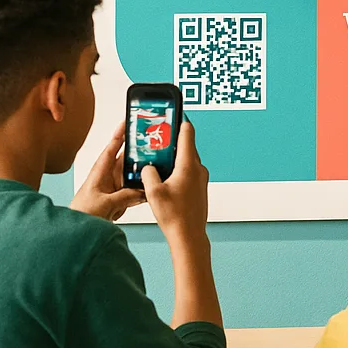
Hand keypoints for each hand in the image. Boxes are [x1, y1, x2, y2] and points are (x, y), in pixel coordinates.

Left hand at [70, 122, 145, 221]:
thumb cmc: (81, 215)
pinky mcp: (117, 200)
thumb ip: (126, 196)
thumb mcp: (105, 204)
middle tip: (152, 148)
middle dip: (138, 155)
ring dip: (141, 177)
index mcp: (99, 173)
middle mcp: (107, 178)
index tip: (128, 122)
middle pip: (126, 161)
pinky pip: (133, 191)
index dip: (119, 134)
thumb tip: (142, 190)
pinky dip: (140, 192)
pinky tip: (148, 193)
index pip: (111, 148)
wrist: (75, 233)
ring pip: (132, 177)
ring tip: (154, 173)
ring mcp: (112, 189)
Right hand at [141, 120, 209, 242]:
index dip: (180, 121)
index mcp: (189, 165)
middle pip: (186, 146)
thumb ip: (148, 174)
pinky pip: (188, 171)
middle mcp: (198, 169)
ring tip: (157, 156)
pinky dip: (177, 168)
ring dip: (174, 156)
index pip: (187, 134)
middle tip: (158, 134)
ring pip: (186, 160)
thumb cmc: (174, 216)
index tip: (174, 112)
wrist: (189, 236)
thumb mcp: (153, 192)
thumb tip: (147, 167)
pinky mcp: (199, 187)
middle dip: (172, 139)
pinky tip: (164, 175)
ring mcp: (200, 178)